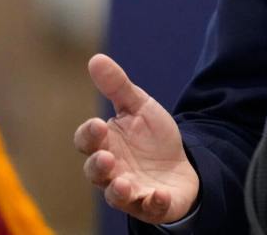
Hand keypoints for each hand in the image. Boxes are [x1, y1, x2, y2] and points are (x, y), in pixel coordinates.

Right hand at [74, 54, 199, 224]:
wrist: (180, 166)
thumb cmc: (151, 138)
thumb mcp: (139, 108)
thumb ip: (118, 87)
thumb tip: (95, 58)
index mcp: (105, 144)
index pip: (87, 140)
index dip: (89, 134)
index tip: (98, 124)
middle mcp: (111, 170)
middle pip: (95, 171)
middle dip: (98, 166)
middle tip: (105, 158)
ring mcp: (130, 190)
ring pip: (116, 195)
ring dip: (118, 190)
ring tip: (124, 183)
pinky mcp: (151, 205)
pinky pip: (150, 208)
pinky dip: (154, 203)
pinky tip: (159, 195)